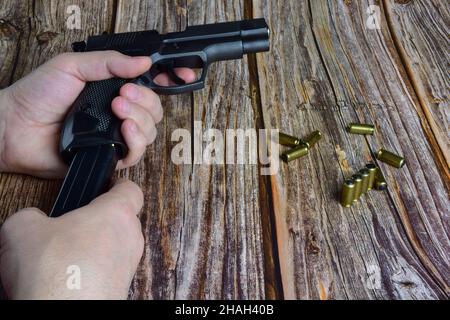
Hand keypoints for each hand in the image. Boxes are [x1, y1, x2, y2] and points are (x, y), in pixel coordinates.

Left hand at [0, 51, 194, 177]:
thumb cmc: (38, 94)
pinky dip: (136, 140)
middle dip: (147, 101)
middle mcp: (119, 113)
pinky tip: (124, 129)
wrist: (15, 127)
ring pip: (150, 131)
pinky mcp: (109, 156)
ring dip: (140, 118)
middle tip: (124, 94)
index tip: (183, 75)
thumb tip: (143, 62)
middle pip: (156, 110)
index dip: (171, 80)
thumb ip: (109, 63)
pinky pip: (137, 152)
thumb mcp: (73, 66)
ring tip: (117, 108)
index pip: (150, 85)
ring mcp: (116, 135)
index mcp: (113, 88)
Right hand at [0, 179, 143, 298]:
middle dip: (100, 219)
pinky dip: (93, 269)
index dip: (117, 186)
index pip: (131, 190)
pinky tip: (69, 275)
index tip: (105, 187)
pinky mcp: (121, 288)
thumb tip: (34, 220)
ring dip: (96, 246)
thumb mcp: (22, 228)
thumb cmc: (52, 272)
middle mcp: (130, 238)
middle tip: (74, 224)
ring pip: (117, 245)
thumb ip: (32, 215)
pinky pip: (110, 269)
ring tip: (66, 254)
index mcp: (116, 214)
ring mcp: (129, 266)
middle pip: (123, 219)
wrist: (63, 313)